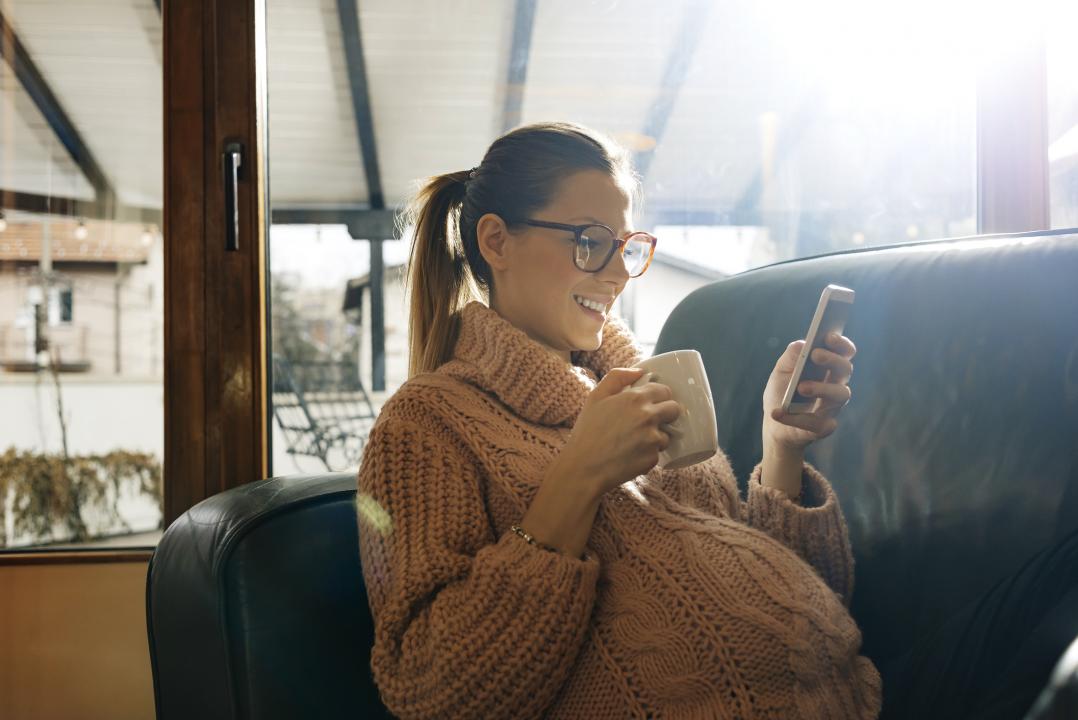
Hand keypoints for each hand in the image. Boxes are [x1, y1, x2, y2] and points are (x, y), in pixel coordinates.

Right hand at [562, 367, 681, 498]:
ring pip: (667, 434)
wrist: (583, 468)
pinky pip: (658, 453)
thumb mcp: (595, 397)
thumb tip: (639, 371)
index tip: (652, 403)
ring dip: (656, 436)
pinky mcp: (653, 458)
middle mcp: (648, 417)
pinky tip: (631, 454)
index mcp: (635, 398)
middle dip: (665, 414)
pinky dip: (648, 453)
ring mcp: (652, 439)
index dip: (659, 396)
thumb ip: (617, 377)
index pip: (665, 391)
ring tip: (634, 441)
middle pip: (674, 410)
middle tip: (648, 421)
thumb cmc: (587, 432)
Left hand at [762, 333, 856, 453]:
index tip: (829, 336)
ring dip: (821, 388)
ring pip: (841, 394)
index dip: (841, 343)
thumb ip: (791, 356)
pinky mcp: (824, 427)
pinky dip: (794, 418)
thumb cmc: (782, 392)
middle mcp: (836, 385)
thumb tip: (803, 344)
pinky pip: (816, 423)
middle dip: (832, 359)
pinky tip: (777, 413)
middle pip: (845, 369)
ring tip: (800, 387)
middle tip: (815, 355)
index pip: (845, 352)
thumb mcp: (781, 371)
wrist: (774, 424)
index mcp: (828, 368)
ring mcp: (833, 407)